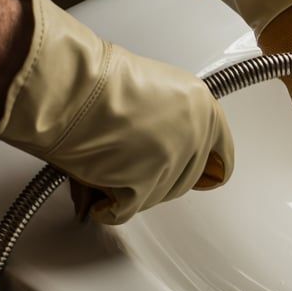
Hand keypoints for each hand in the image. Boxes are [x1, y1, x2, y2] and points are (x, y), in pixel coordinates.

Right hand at [0, 0, 233, 223]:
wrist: (70, 88)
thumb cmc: (97, 79)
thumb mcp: (157, 88)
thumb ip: (172, 119)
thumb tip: (164, 145)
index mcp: (203, 108)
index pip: (221, 157)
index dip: (206, 170)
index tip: (201, 179)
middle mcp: (194, 137)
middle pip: (185, 181)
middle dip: (157, 178)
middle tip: (127, 162)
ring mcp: (170, 164)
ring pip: (155, 197)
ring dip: (129, 189)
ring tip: (103, 161)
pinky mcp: (142, 188)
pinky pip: (124, 211)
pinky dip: (106, 207)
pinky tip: (94, 191)